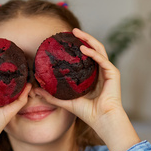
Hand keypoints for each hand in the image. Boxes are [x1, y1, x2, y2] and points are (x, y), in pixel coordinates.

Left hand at [35, 28, 139, 150]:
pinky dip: (93, 53)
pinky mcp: (113, 74)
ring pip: (99, 49)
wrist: (102, 120)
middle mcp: (102, 70)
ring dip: (89, 39)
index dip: (79, 44)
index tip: (67, 39)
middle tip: (72, 30)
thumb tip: (36, 90)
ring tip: (77, 33)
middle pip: (94, 48)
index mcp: (94, 75)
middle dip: (84, 37)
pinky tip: (83, 48)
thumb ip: (52, 95)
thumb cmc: (88, 113)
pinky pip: (102, 59)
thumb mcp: (66, 101)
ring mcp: (109, 71)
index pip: (87, 55)